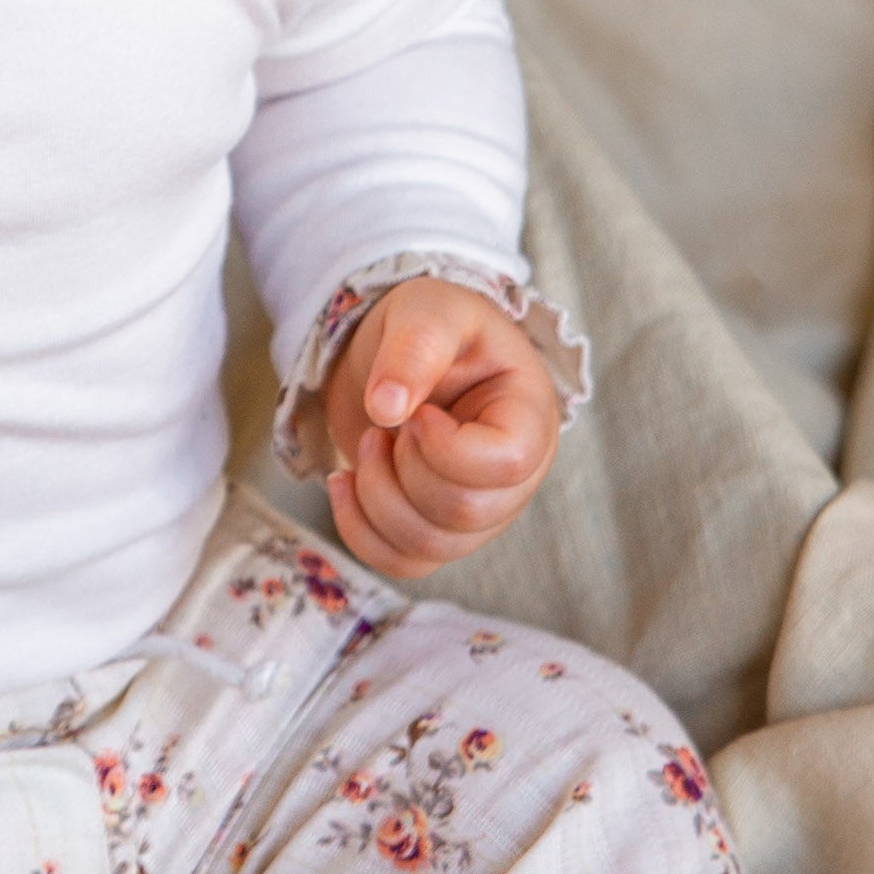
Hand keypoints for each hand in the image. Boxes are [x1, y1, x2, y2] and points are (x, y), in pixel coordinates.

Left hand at [318, 279, 562, 580]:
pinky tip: (344, 482)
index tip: (418, 411)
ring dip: (377, 497)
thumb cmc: (431, 325)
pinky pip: (403, 563)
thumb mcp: (427, 310)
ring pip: (431, 546)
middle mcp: (515, 476)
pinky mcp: (439, 531)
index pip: (506, 464)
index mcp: (530, 417)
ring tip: (368, 444)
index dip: (447, 448)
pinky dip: (359, 530)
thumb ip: (415, 348)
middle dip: (404, 470)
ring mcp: (480, 512)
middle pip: (465, 513)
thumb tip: (386, 409)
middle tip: (384, 426)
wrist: (398, 352)